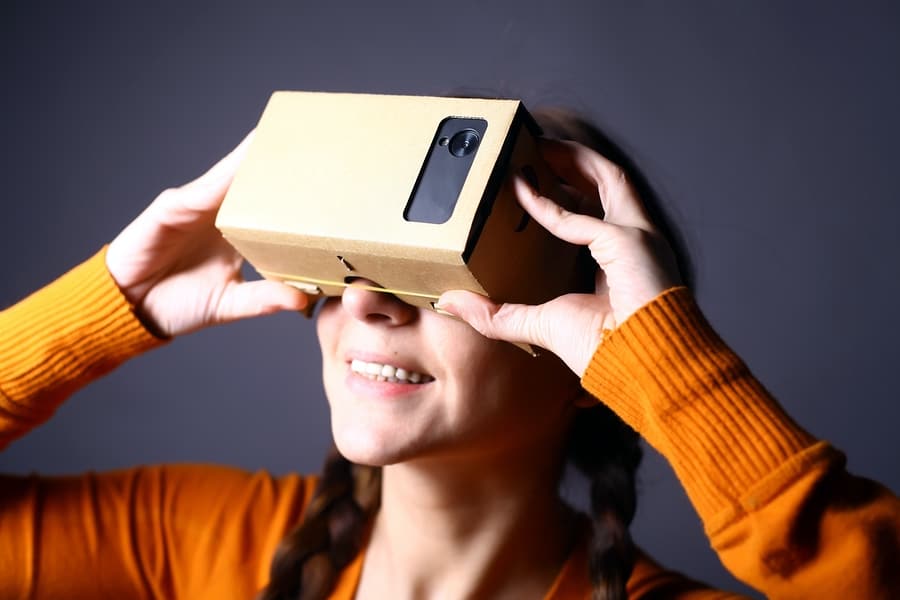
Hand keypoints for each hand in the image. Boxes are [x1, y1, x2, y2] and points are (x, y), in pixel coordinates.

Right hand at [105, 133, 308, 337]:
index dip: (292, 190)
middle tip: (313, 141)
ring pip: (229, 177)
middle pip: (252, 182)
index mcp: (235, 233)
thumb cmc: (179, 304)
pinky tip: (243, 163)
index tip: (326, 174)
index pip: (269, 205)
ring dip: (253, 158)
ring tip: (283, 137)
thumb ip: (263, 299)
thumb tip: (302, 300)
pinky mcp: (169, 210)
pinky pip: (199, 192)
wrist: (131, 310)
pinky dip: (221, 178)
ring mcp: (193, 207)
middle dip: (278, 162)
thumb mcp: (229, 305)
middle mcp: (216, 214)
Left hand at [436, 138, 681, 375]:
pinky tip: (522, 191)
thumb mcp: (536, 325)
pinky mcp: (629, 240)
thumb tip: (449, 302)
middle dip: (572, 162)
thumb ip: (495, 314)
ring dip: (572, 158)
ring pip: (607, 178)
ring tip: (537, 143)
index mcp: (619, 263)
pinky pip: (582, 214)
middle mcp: (633, 242)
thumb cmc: (605, 354)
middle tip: (535, 149)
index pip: (597, 214)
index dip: (567, 194)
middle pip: (606, 185)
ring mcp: (636, 237)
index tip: (534, 183)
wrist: (642, 370)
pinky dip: (550, 203)